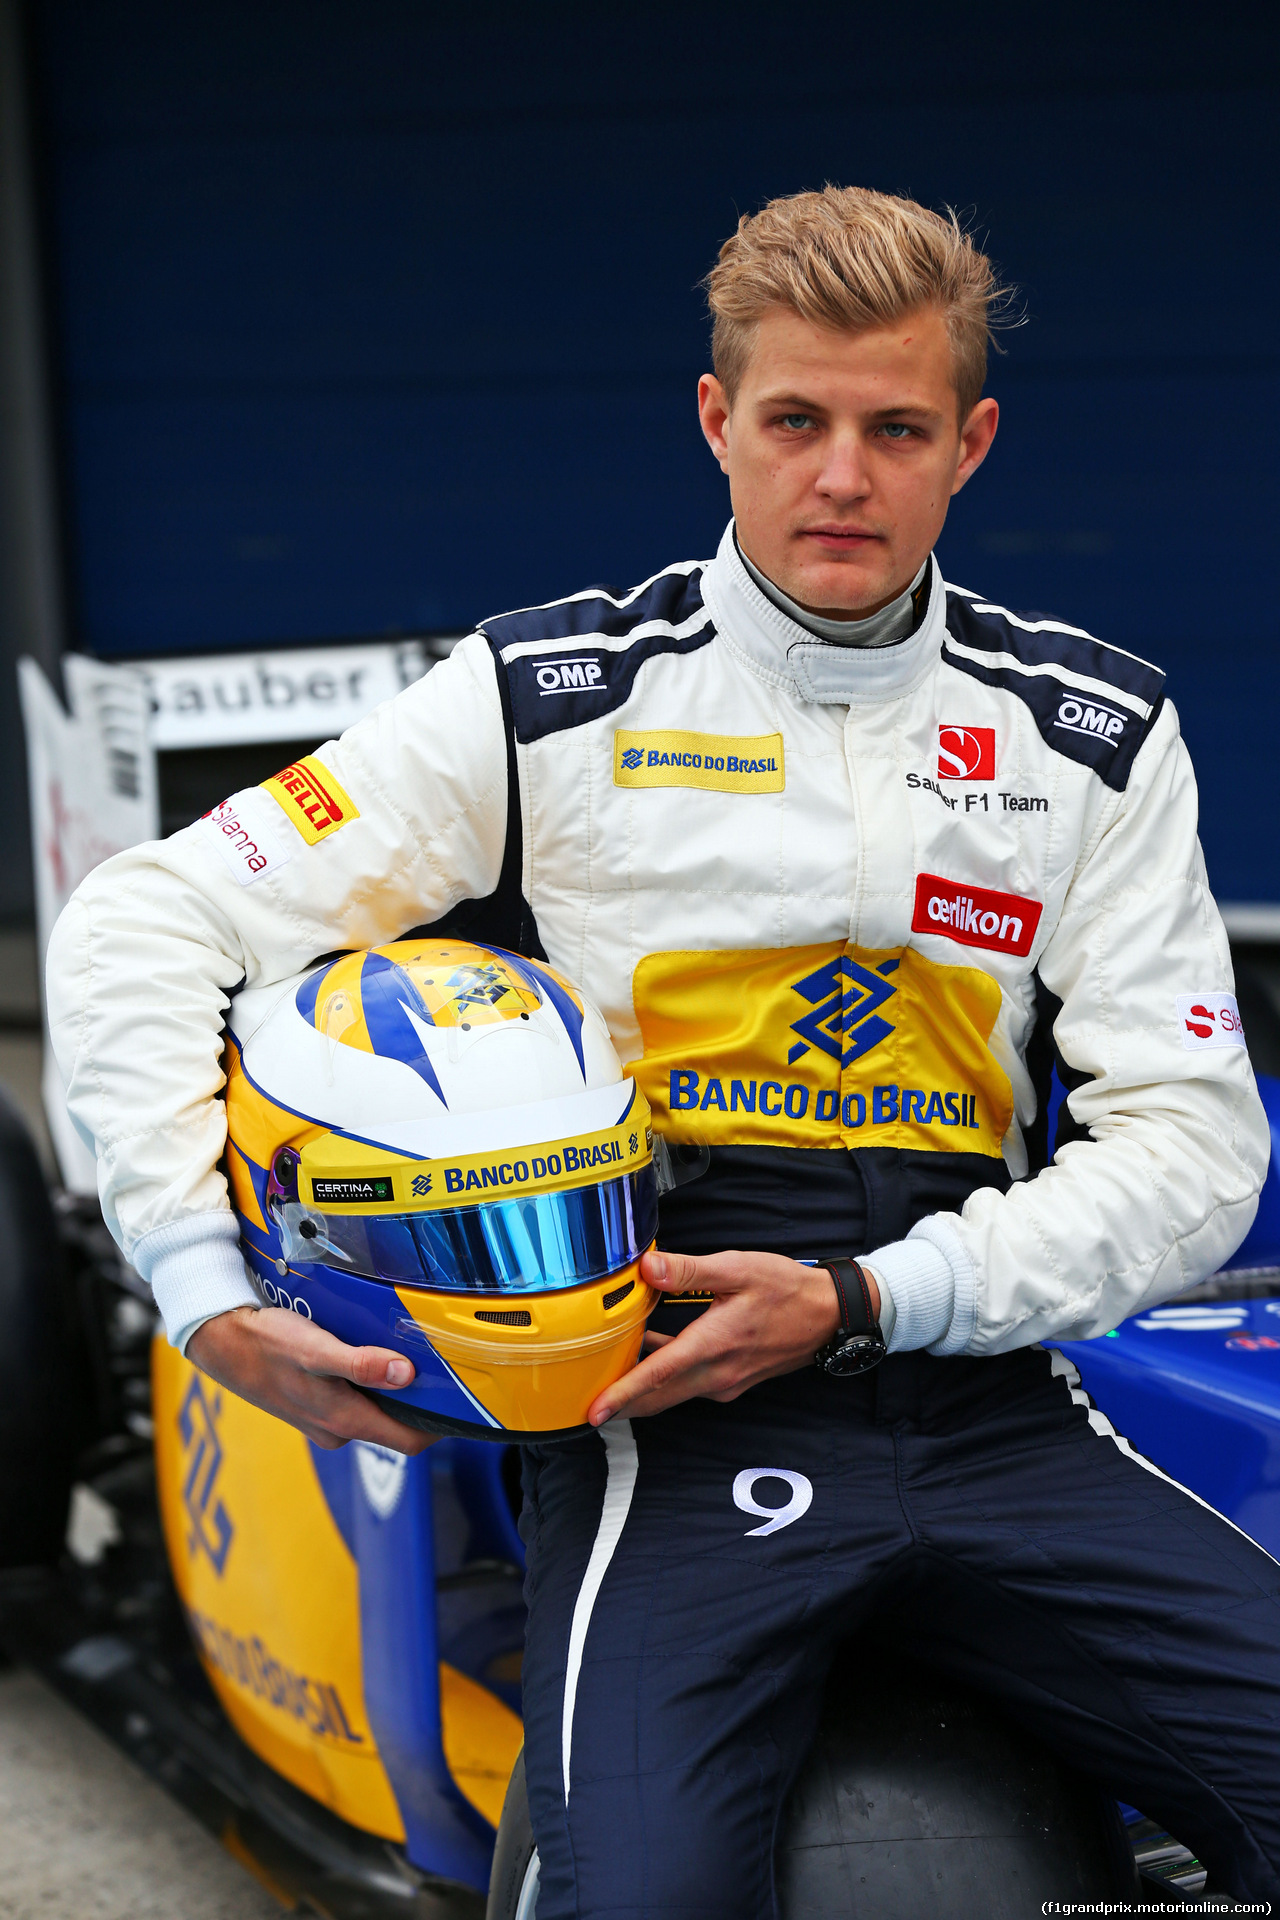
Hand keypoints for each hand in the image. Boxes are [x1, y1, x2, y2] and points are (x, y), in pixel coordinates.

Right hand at [186, 1306, 433, 1455]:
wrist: (217, 1340)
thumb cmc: (264, 1343)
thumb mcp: (315, 1349)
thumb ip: (360, 1364)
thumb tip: (406, 1375)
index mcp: (342, 1421)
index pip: (409, 1441)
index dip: (441, 1425)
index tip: (464, 1398)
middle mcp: (335, 1429)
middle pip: (395, 1424)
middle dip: (421, 1400)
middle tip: (443, 1364)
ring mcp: (322, 1418)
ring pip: (374, 1410)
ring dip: (394, 1388)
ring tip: (411, 1351)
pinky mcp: (311, 1403)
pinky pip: (353, 1399)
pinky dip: (368, 1381)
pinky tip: (369, 1351)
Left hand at [588, 1249, 880, 1424]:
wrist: (829, 1316)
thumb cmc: (787, 1290)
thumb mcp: (737, 1269)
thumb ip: (688, 1270)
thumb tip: (646, 1269)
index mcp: (713, 1346)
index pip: (657, 1376)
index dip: (622, 1395)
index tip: (595, 1411)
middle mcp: (717, 1374)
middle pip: (657, 1397)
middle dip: (621, 1402)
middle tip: (587, 1400)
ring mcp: (726, 1382)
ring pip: (672, 1394)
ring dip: (642, 1390)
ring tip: (611, 1374)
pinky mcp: (733, 1380)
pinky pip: (689, 1385)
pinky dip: (665, 1378)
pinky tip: (652, 1351)